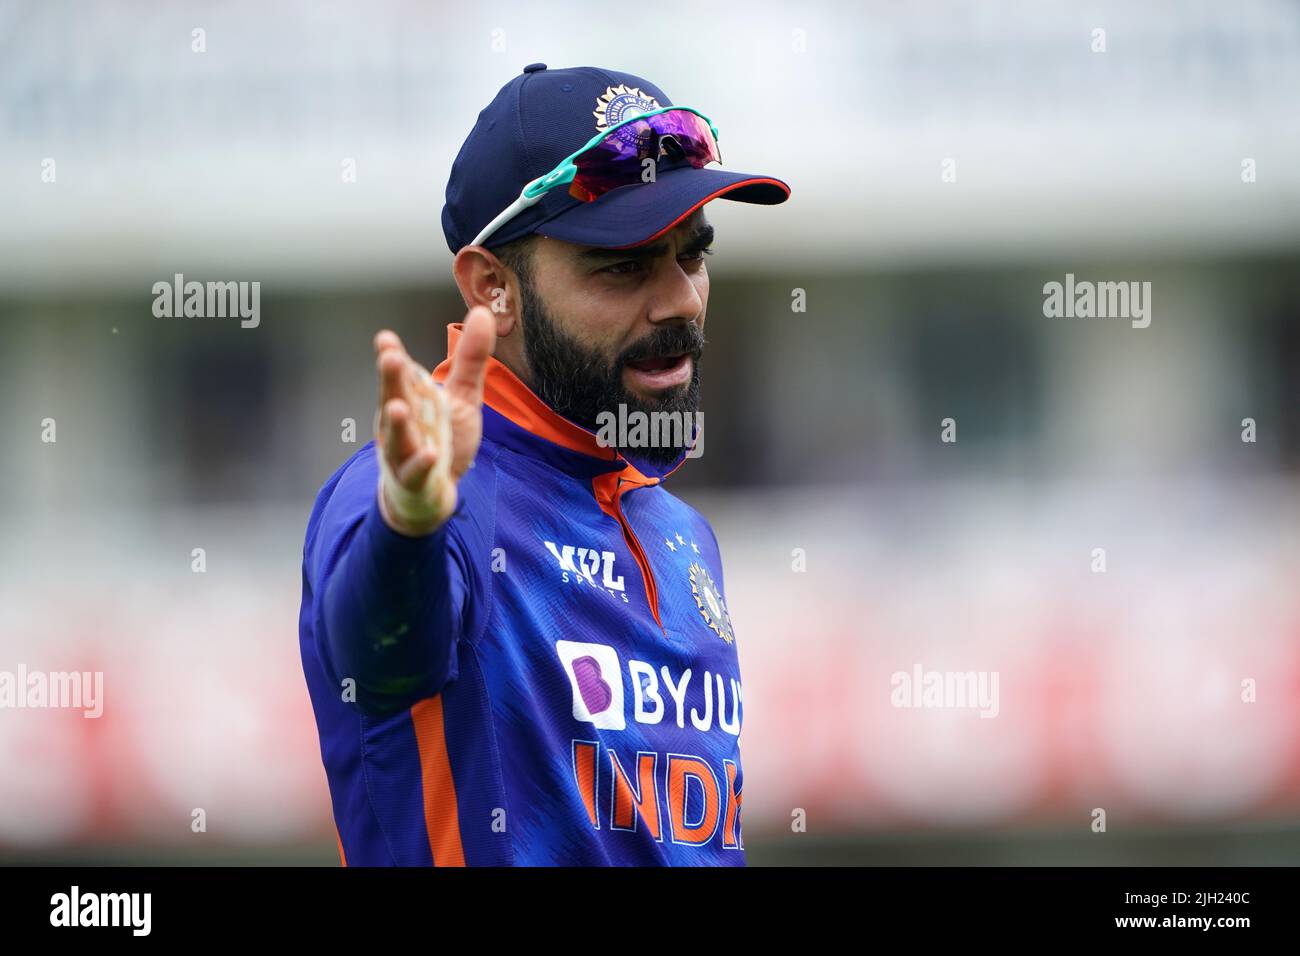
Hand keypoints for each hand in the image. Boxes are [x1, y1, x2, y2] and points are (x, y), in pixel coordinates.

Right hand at [372, 305, 494, 535]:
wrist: (430, 490)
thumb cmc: (440, 437)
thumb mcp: (462, 396)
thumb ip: (469, 359)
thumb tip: (481, 312)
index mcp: (409, 398)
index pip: (399, 374)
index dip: (392, 357)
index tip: (386, 338)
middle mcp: (400, 421)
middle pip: (393, 397)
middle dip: (390, 379)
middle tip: (389, 357)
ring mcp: (403, 451)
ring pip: (397, 436)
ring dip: (395, 423)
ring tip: (397, 408)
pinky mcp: (414, 478)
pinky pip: (415, 471)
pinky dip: (421, 463)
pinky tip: (430, 455)